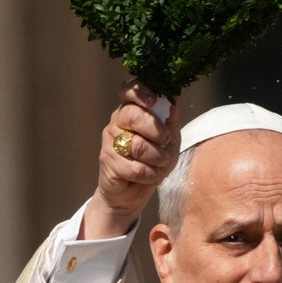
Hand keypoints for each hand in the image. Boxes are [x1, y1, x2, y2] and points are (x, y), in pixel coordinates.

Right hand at [81, 82, 179, 238]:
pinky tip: (149, 176)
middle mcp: (117, 123)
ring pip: (138, 145)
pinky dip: (150, 175)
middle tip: (165, 141)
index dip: (140, 92)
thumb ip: (170, 119)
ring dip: (157, 158)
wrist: (134, 191)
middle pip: (133, 115)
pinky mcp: (108, 163)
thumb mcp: (169, 139)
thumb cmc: (152, 161)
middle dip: (156, 130)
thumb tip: (173, 97)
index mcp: (130, 111)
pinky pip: (136, 168)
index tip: (154, 101)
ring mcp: (110, 142)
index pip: (127, 90)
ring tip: (160, 163)